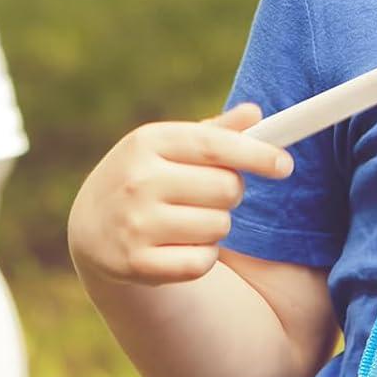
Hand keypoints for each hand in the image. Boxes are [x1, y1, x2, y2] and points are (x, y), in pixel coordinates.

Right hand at [68, 102, 291, 286]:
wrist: (91, 225)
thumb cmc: (147, 175)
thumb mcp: (170, 146)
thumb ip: (215, 131)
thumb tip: (255, 113)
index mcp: (149, 141)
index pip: (215, 145)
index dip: (257, 155)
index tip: (285, 165)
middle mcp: (138, 180)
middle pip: (227, 188)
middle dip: (231, 192)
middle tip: (210, 194)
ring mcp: (134, 223)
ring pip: (219, 226)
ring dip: (216, 226)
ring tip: (188, 219)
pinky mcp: (136, 263)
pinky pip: (202, 262)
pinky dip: (203, 257)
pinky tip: (181, 246)